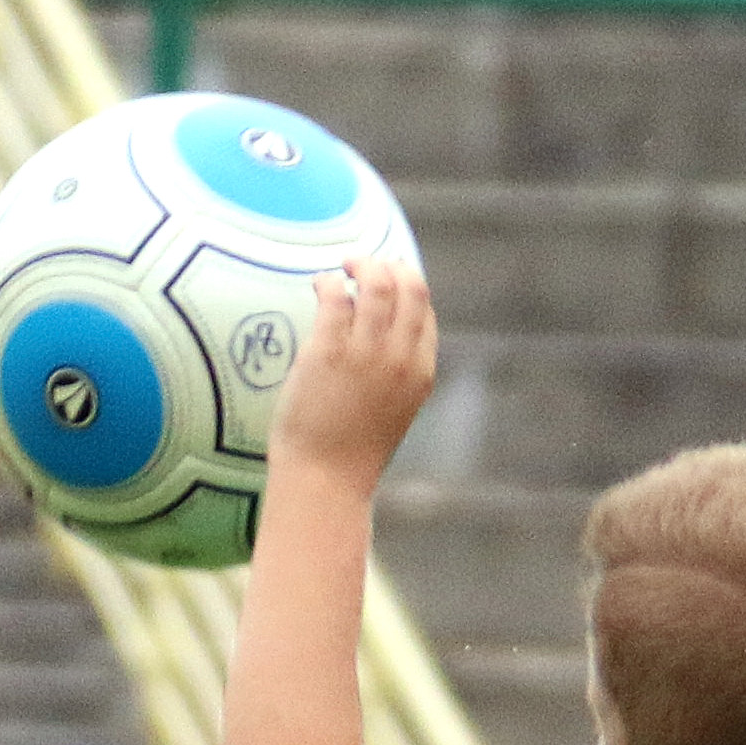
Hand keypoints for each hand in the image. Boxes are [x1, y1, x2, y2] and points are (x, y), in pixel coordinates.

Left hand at [267, 255, 438, 491]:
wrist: (325, 481)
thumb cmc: (350, 455)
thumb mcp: (390, 414)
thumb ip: (394, 379)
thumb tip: (381, 348)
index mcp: (420, 373)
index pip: (425, 314)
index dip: (408, 290)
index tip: (390, 283)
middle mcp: (400, 358)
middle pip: (411, 288)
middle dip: (392, 266)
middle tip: (368, 263)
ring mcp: (365, 353)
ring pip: (376, 284)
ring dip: (362, 264)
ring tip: (345, 265)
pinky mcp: (328, 351)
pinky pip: (335, 297)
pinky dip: (329, 281)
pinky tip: (320, 283)